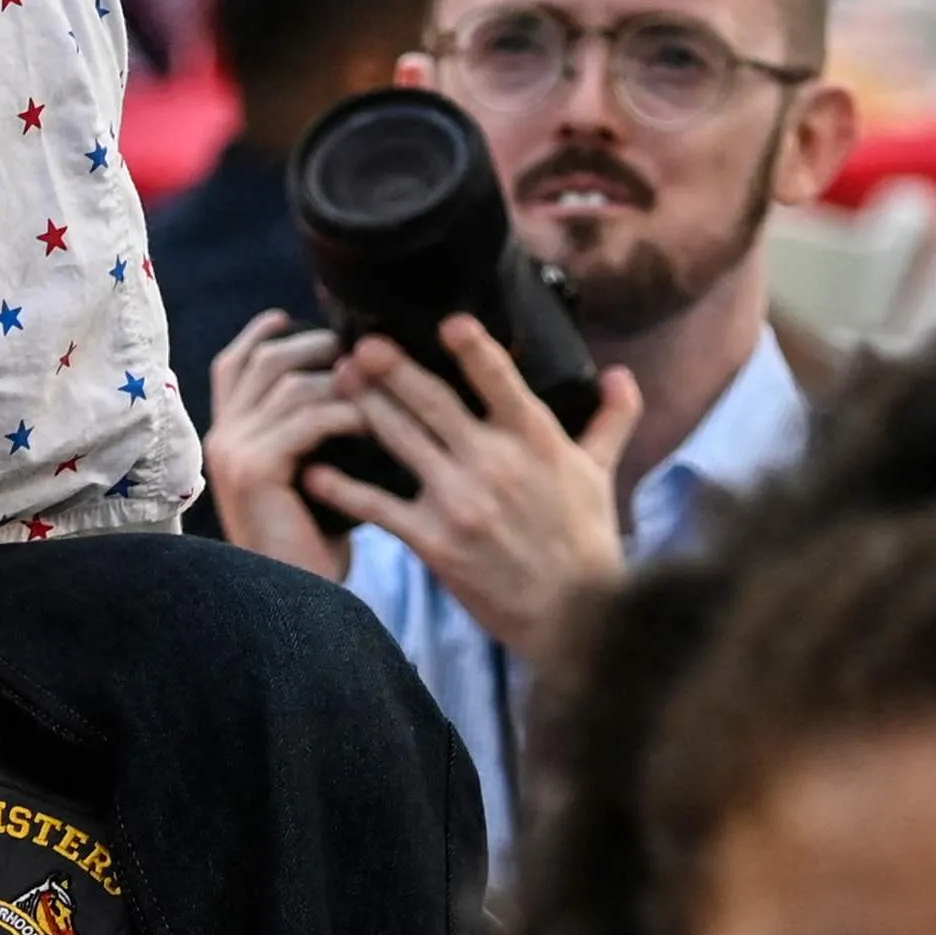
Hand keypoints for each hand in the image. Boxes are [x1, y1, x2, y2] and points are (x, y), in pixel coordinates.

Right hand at [198, 313, 364, 581]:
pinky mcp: (255, 470)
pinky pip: (308, 419)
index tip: (297, 317)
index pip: (235, 365)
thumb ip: (310, 428)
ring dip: (342, 382)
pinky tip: (374, 423)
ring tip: (379, 388)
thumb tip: (355, 373)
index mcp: (228, 437)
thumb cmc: (313, 542)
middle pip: (266, 361)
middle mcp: (221, 438)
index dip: (264, 333)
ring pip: (291, 385)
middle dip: (317, 347)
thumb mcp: (307, 473)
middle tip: (363, 355)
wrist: (296, 603)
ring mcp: (233, 452)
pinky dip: (346, 414)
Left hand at [304, 316, 641, 658]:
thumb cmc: (585, 539)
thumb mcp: (601, 472)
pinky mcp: (434, 541)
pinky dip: (343, 487)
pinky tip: (313, 470)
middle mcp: (494, 462)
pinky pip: (380, 506)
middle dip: (391, 368)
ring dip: (365, 406)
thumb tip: (622, 374)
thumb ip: (612, 418)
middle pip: (433, 402)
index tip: (446, 319)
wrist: (572, 615)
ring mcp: (459, 501)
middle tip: (359, 342)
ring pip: (401, 440)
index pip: (500, 379)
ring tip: (336, 380)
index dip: (472, 346)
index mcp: (536, 438)